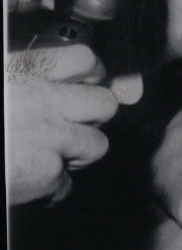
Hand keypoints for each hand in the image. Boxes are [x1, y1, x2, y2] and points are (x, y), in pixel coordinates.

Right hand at [6, 44, 118, 205]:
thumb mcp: (2, 79)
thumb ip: (21, 77)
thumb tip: (44, 80)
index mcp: (26, 71)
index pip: (86, 60)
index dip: (91, 74)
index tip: (87, 83)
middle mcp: (45, 100)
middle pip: (104, 103)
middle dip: (93, 117)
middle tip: (76, 124)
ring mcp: (50, 138)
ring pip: (97, 146)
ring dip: (78, 154)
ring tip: (54, 156)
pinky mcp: (45, 175)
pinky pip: (64, 185)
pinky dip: (49, 189)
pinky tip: (29, 183)